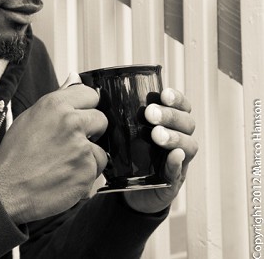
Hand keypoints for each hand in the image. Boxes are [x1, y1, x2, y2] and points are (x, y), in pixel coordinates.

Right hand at [0, 73, 107, 223]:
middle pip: (101, 119)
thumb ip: (56, 103)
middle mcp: (71, 122)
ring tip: (64, 164)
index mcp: (55, 105)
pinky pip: (96, 170)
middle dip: (91, 131)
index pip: (90, 94)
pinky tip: (65, 176)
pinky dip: (85, 176)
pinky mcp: (87, 170)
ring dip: (88, 157)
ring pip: (100, 149)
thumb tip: (74, 83)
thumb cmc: (14, 155)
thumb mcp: (29, 118)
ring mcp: (81, 147)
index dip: (86, 107)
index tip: (83, 115)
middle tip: (73, 143)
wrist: (6, 187)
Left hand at [124, 88, 197, 212]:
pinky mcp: (173, 180)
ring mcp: (179, 159)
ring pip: (188, 144)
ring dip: (174, 137)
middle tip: (150, 114)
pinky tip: (174, 156)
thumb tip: (97, 96)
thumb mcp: (124, 133)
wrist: (130, 189)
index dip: (176, 99)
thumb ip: (119, 117)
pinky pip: (179, 170)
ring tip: (157, 134)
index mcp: (169, 123)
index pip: (181, 106)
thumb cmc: (128, 153)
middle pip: (186, 122)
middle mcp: (179, 138)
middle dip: (170, 115)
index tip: (164, 94)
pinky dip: (176, 162)